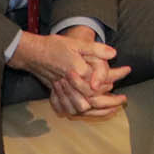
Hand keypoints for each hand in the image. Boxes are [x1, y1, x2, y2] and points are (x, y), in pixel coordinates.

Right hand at [8, 29, 130, 116]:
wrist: (32, 52)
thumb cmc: (54, 46)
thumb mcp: (77, 43)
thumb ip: (96, 49)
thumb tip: (113, 54)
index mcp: (78, 71)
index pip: (97, 85)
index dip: (110, 85)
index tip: (120, 83)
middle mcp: (70, 83)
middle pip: (91, 101)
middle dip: (108, 104)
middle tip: (122, 101)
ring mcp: (62, 90)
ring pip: (79, 108)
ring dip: (95, 111)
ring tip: (111, 109)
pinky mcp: (55, 94)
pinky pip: (67, 108)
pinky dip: (78, 111)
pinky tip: (89, 110)